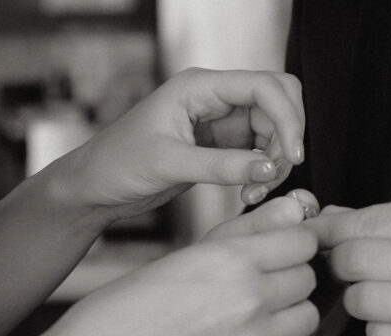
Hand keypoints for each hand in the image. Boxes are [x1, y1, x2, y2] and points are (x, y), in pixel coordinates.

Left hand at [53, 67, 304, 221]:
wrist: (96, 187)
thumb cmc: (118, 165)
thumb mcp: (169, 165)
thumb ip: (222, 167)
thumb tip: (269, 169)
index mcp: (199, 87)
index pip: (265, 86)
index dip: (288, 118)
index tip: (293, 157)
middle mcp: (214, 98)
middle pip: (278, 103)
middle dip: (286, 139)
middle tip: (275, 175)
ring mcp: (221, 122)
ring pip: (273, 132)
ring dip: (275, 163)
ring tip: (254, 193)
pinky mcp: (221, 146)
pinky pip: (259, 154)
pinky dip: (263, 174)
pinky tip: (248, 194)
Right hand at [206, 191, 349, 335]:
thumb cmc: (141, 301)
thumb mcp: (194, 251)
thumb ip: (252, 226)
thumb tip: (297, 207)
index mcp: (232, 258)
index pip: (303, 242)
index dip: (293, 244)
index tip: (280, 252)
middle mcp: (248, 298)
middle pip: (308, 278)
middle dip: (291, 277)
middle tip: (264, 283)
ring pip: (308, 317)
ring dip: (291, 313)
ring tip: (262, 313)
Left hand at [307, 199, 390, 335]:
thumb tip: (332, 218)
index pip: (366, 221)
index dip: (330, 233)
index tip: (315, 240)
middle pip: (354, 259)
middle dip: (341, 269)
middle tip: (350, 275)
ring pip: (361, 300)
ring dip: (362, 303)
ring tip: (388, 303)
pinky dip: (382, 333)